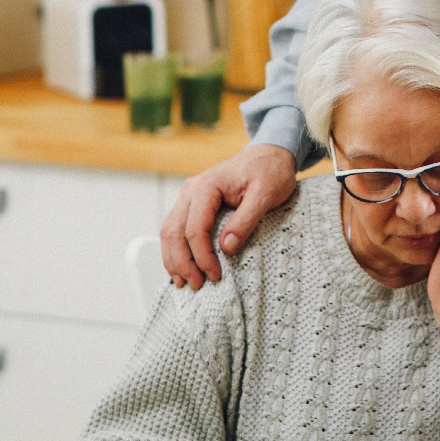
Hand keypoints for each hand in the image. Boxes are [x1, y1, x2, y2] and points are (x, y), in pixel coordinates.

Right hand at [161, 144, 295, 288]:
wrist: (269, 155)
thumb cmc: (269, 172)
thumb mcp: (266, 195)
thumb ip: (246, 220)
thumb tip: (226, 247)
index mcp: (206, 187)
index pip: (195, 229)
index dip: (202, 256)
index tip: (215, 275)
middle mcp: (191, 190)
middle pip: (174, 232)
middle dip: (182, 262)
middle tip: (196, 285)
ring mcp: (189, 196)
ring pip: (169, 231)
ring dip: (174, 258)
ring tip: (183, 282)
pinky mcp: (193, 203)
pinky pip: (177, 228)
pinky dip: (176, 248)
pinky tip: (182, 266)